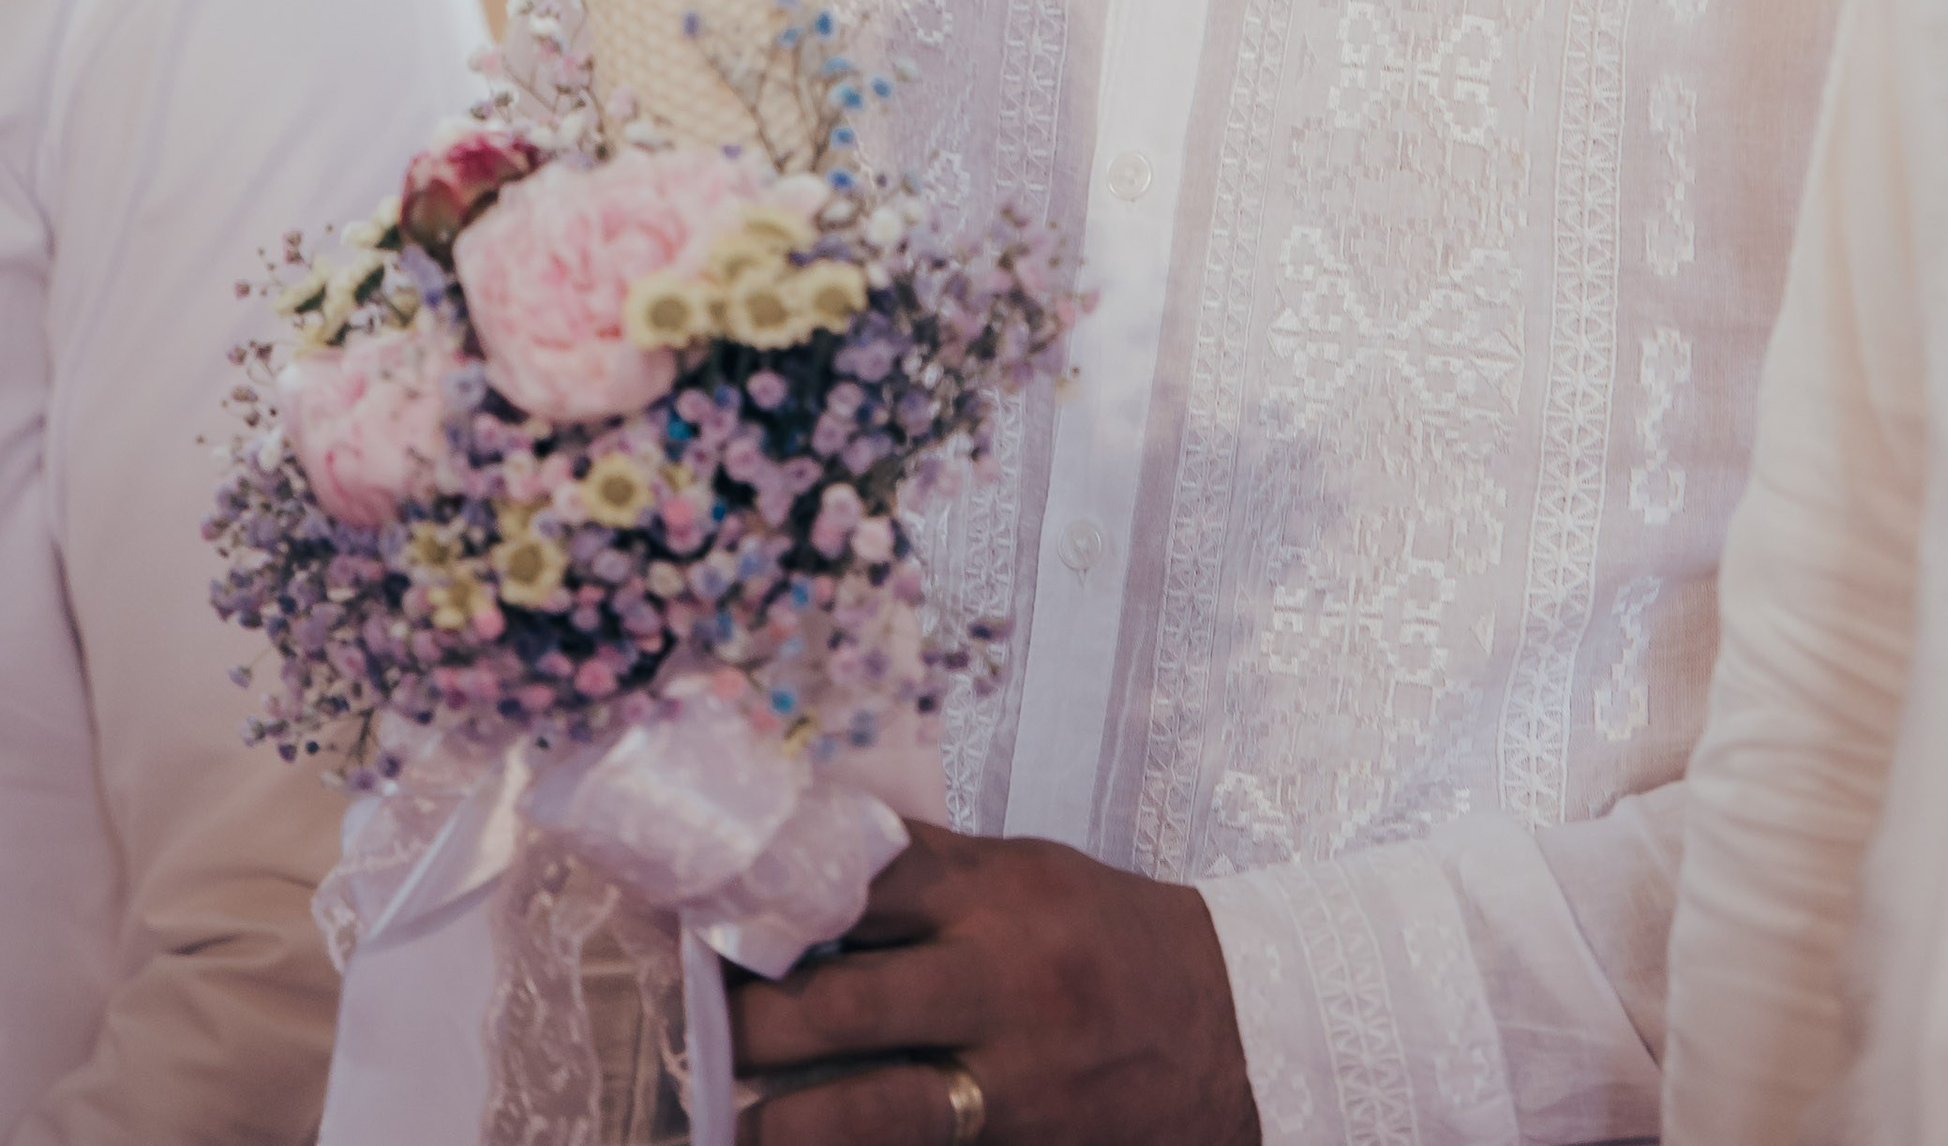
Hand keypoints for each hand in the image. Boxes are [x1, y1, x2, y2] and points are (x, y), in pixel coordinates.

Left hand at [729, 817, 1260, 1145]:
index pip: (860, 880)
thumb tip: (811, 849)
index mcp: (998, 892)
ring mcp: (1012, 1079)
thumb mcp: (1035, 875)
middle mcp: (1000, 980)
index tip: (696, 906)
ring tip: (723, 1124)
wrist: (1241, 1031)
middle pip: (843, 1001)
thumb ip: (932, 871)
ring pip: (870, 1110)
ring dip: (782, 1123)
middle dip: (749, 1023)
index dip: (768, 892)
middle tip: (686, 1029)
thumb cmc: (1116, 939)